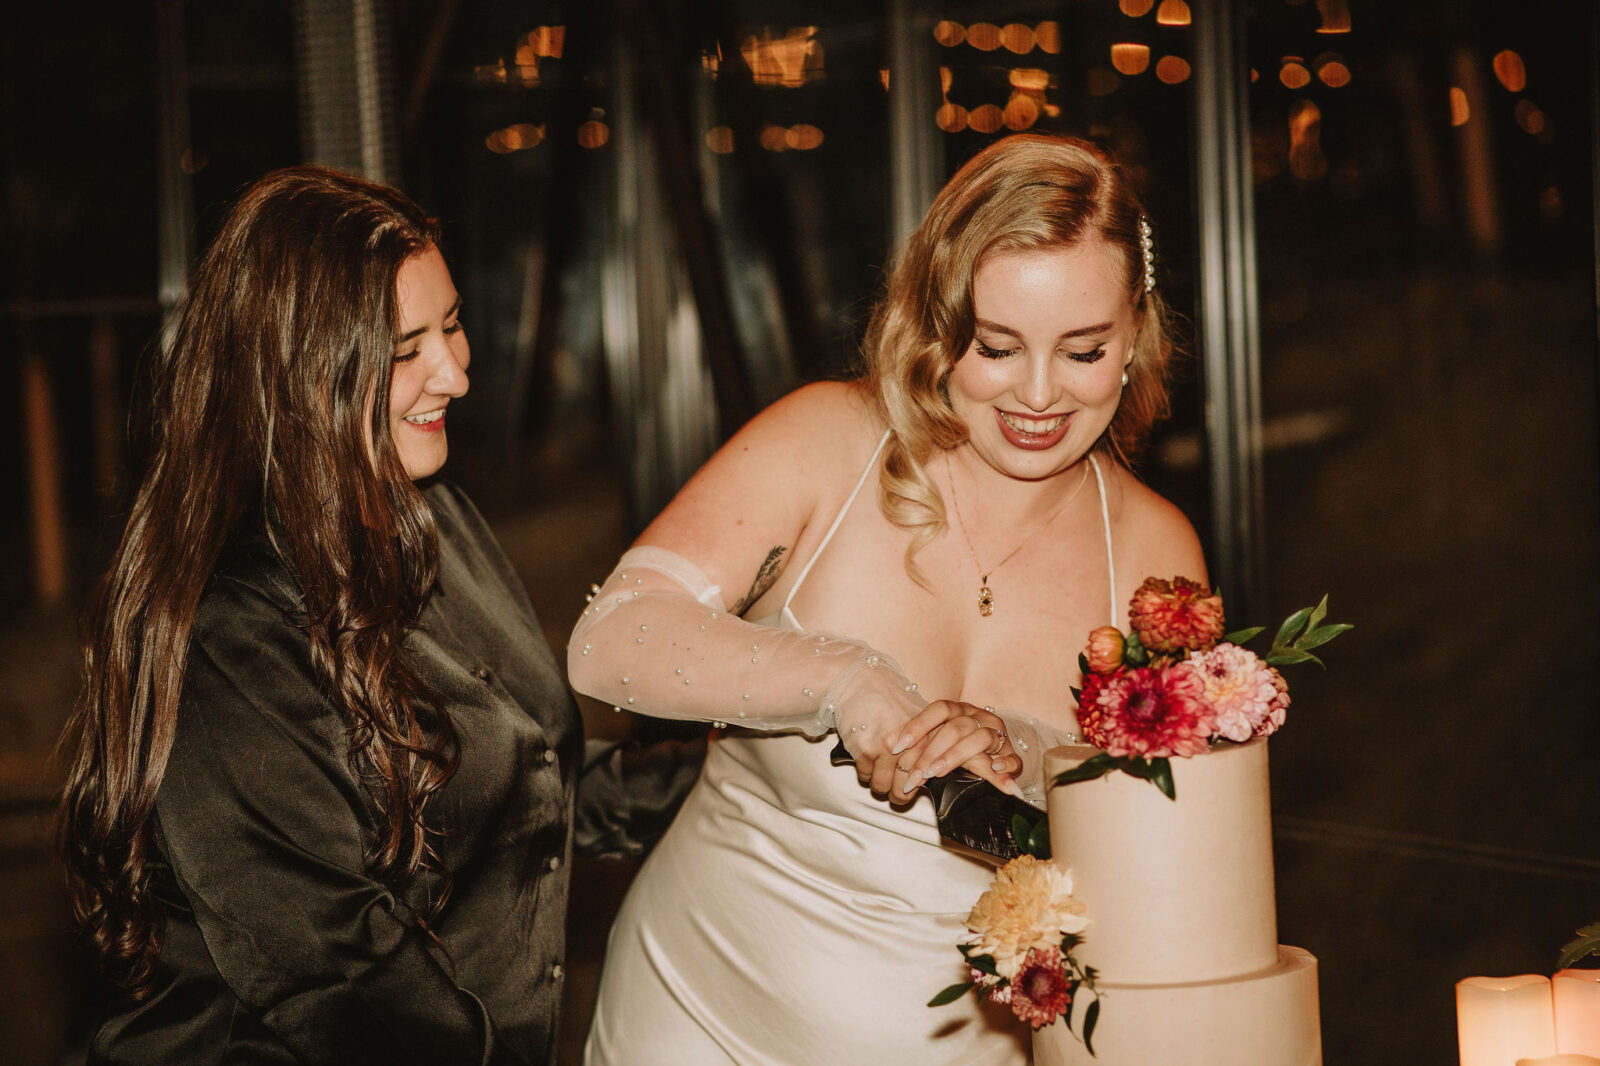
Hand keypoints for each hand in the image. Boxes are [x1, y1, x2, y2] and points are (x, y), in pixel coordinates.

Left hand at [877, 700, 1022, 804]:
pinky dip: (1005, 763)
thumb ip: (920, 744)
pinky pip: (1013, 758)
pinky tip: (993, 769)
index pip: (940, 709)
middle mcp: (980, 717)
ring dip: (955, 757)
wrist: (995, 759)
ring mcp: (998, 735)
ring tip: (936, 773)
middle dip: (930, 753)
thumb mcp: (938, 742)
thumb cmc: (958, 749)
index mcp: (961, 710)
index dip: (917, 725)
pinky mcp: (1013, 756)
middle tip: (914, 776)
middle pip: (955, 727)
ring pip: (980, 738)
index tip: (897, 747)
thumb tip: (887, 745)